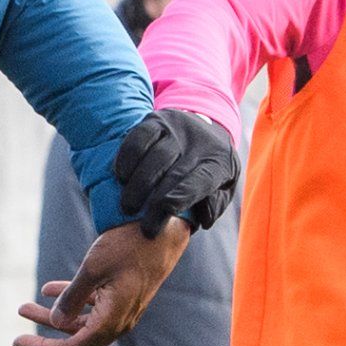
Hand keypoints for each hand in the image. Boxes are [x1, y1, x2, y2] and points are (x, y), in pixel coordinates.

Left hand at [16, 220, 191, 345]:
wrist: (164, 230)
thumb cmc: (129, 246)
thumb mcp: (93, 269)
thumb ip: (72, 297)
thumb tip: (56, 321)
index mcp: (111, 321)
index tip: (18, 342)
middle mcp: (117, 321)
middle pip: (75, 339)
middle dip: (44, 335)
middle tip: (18, 328)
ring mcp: (120, 309)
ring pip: (80, 322)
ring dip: (53, 316)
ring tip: (24, 306)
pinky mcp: (121, 295)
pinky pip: (91, 306)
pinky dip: (70, 300)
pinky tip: (47, 288)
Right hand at [111, 106, 241, 233]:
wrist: (208, 126)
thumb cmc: (211, 169)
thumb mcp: (224, 188)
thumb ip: (215, 206)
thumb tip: (201, 218)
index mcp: (218, 162)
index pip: (199, 181)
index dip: (180, 199)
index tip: (160, 220)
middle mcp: (198, 142)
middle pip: (174, 173)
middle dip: (155, 203)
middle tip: (144, 226)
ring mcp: (176, 128)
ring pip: (154, 156)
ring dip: (138, 184)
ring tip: (127, 205)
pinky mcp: (156, 119)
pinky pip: (138, 138)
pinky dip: (127, 158)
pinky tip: (121, 177)